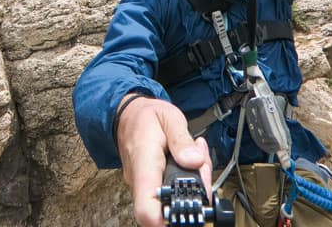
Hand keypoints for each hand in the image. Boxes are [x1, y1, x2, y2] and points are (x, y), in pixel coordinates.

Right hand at [116, 96, 211, 226]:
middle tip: (203, 167)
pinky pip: (170, 190)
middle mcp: (140, 180)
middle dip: (194, 192)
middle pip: (167, 206)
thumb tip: (194, 160)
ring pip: (172, 198)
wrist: (128, 115)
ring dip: (193, 183)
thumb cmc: (145, 116)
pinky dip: (186, 179)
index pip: (146, 207)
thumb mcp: (168, 117)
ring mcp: (143, 185)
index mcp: (143, 163)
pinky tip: (190, 160)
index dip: (164, 219)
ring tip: (197, 156)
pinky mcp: (149, 185)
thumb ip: (182, 139)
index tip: (184, 213)